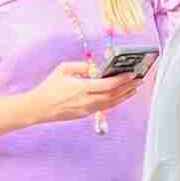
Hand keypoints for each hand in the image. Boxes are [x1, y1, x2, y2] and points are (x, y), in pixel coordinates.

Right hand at [24, 60, 144, 125]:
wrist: (39, 108)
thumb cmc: (49, 88)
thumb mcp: (63, 69)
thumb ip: (81, 66)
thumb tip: (94, 69)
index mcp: (82, 88)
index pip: (109, 85)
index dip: (123, 79)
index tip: (133, 73)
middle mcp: (88, 100)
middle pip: (114, 94)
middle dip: (129, 87)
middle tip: (140, 79)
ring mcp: (87, 109)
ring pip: (112, 103)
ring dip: (125, 95)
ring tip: (134, 87)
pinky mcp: (86, 114)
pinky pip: (105, 107)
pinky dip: (116, 101)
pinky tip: (121, 96)